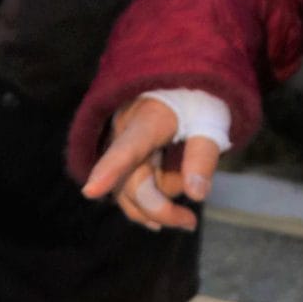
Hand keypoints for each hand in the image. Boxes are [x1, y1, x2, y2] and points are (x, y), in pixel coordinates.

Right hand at [82, 96, 220, 232]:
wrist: (183, 78)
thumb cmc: (200, 97)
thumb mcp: (212, 122)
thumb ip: (203, 158)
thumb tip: (196, 196)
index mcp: (147, 119)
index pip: (126, 150)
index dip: (109, 171)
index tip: (90, 190)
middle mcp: (124, 132)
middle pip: (130, 183)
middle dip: (159, 209)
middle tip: (191, 224)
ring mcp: (119, 144)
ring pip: (127, 190)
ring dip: (155, 208)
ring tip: (186, 217)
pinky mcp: (121, 154)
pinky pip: (128, 186)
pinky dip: (148, 201)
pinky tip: (166, 213)